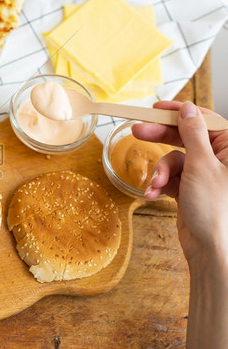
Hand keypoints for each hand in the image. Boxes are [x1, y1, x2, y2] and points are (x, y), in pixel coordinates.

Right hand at [132, 101, 227, 260]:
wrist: (211, 249)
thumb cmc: (215, 209)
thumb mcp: (201, 164)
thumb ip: (192, 133)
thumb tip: (188, 109)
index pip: (203, 120)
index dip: (179, 112)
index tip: (156, 108)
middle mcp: (220, 159)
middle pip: (185, 138)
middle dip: (160, 139)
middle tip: (137, 131)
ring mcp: (204, 175)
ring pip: (173, 160)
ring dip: (160, 171)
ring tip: (155, 185)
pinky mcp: (191, 189)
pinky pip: (171, 177)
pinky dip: (160, 184)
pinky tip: (153, 194)